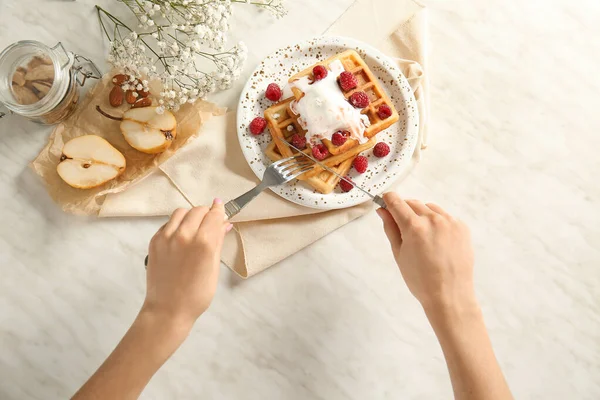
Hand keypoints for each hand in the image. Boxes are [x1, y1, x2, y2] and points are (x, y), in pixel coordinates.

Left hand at [144, 199, 231, 327]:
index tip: (221, 206)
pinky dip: (177, 224)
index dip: (219, 210)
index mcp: (203, 243)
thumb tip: (224, 224)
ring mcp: (166, 237)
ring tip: (195, 226)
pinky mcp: (154, 241)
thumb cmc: (196, 294)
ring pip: (181, 212)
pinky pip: (168, 223)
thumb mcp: (214, 268)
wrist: (168, 309)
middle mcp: (184, 235)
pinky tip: (182, 235)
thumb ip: (218, 242)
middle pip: (198, 210)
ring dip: (191, 215)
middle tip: (210, 221)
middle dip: (206, 213)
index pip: (213, 215)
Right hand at [377, 193, 475, 310]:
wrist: (450, 295)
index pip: (396, 201)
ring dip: (422, 215)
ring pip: (430, 208)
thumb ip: (390, 228)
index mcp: (414, 226)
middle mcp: (433, 219)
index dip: (388, 200)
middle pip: (412, 202)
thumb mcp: (399, 254)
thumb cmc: (419, 279)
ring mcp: (450, 222)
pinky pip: (445, 217)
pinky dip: (438, 222)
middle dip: (404, 210)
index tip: (385, 203)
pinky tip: (437, 241)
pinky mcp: (462, 227)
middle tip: (403, 228)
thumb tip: (382, 210)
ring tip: (422, 237)